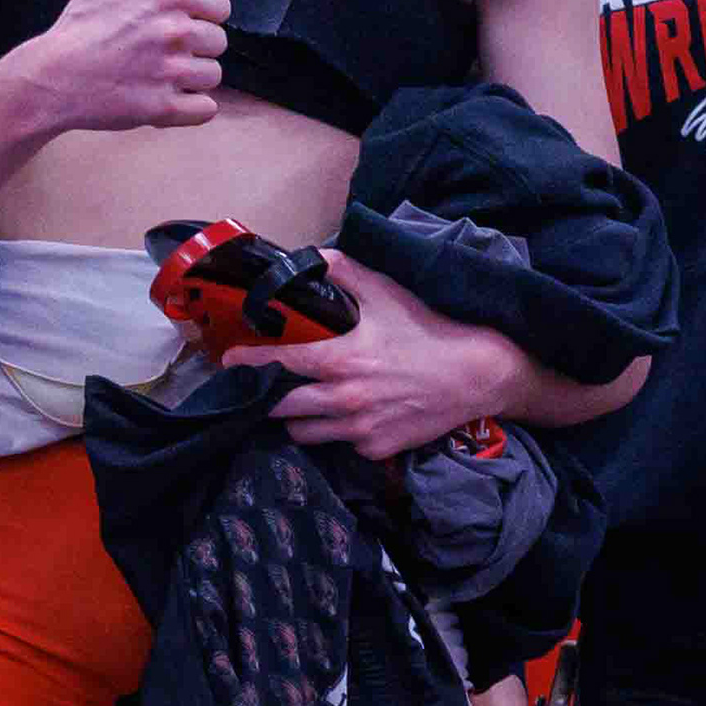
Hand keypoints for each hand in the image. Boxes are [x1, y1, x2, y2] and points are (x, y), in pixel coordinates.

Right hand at [16, 0, 229, 135]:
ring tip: (157, 75)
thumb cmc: (81, 24)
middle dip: (194, 49)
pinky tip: (163, 97)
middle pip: (218, 43)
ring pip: (213, 77)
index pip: (220, 8)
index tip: (172, 24)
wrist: (52, 77)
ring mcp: (169, 72)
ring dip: (190, 80)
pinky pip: (205, 110)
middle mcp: (175, 32)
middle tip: (158, 52)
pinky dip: (190, 108)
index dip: (200, 17)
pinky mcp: (162, 109)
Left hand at [212, 255, 522, 460]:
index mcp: (340, 359)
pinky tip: (348, 416)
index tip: (227, 363)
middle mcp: (343, 400)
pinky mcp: (375, 449)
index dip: (247, 365)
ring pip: (303, 433)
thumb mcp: (386, 292)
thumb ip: (343, 271)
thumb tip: (310, 255)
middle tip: (260, 389)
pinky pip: (340, 445)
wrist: (477, 375)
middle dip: (264, 398)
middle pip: (279, 409)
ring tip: (301, 403)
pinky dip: (337, 433)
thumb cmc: (430, 329)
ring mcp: (358, 429)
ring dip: (297, 419)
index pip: (278, 365)